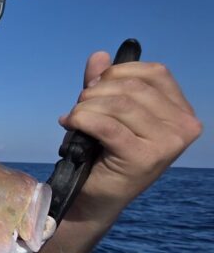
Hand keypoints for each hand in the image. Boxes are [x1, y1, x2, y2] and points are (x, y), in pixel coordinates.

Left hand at [58, 51, 201, 216]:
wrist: (96, 196)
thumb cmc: (104, 153)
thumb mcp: (107, 111)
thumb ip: (105, 83)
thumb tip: (99, 56)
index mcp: (182, 112)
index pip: (155, 73)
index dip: (118, 73)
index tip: (95, 86)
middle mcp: (183, 127)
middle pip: (133, 87)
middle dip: (96, 92)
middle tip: (80, 106)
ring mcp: (168, 144)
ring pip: (119, 104)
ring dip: (86, 106)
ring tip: (74, 118)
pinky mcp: (144, 158)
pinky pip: (107, 125)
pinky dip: (82, 119)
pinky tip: (69, 124)